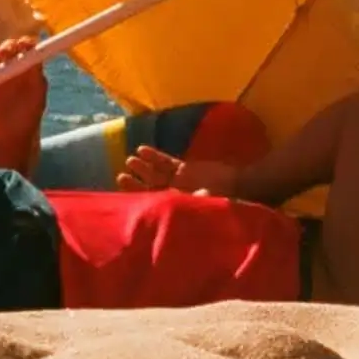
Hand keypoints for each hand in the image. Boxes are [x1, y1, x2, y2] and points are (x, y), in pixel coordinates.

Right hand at [0, 38, 44, 168]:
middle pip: (7, 48)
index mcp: (27, 67)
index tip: (23, 45)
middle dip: (6, 47)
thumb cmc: (28, 116)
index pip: (25, 47)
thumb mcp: (37, 96)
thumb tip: (36, 57)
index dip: (24, 43)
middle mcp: (11, 66)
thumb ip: (37, 77)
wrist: (11, 139)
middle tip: (6, 53)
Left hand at [114, 143, 239, 196]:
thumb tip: (165, 209)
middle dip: (135, 183)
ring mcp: (178, 180)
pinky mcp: (185, 169)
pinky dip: (154, 156)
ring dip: (143, 167)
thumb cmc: (221, 200)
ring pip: (155, 174)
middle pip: (149, 188)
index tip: (126, 191)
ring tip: (130, 160)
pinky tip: (142, 149)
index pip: (151, 202)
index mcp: (176, 206)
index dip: (137, 196)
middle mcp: (173, 194)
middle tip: (120, 176)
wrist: (238, 185)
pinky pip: (166, 161)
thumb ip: (185, 205)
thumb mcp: (202, 205)